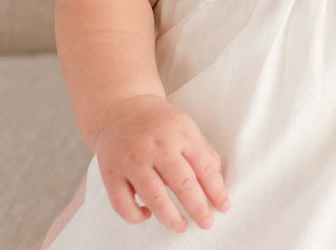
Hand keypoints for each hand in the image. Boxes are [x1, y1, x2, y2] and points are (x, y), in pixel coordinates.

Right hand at [92, 94, 230, 233]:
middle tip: (206, 223)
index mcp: (181, 134)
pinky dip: (136, 216)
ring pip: (154, 197)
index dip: (215, 190)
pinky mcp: (112, 173)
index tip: (223, 206)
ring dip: (170, 217)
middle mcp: (157, 147)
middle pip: (182, 183)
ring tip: (182, 226)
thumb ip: (203, 153)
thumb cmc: (160, 123)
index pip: (203, 166)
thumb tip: (218, 183)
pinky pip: (123, 204)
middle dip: (198, 207)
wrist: (122, 109)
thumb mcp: (187, 128)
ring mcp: (133, 161)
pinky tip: (147, 214)